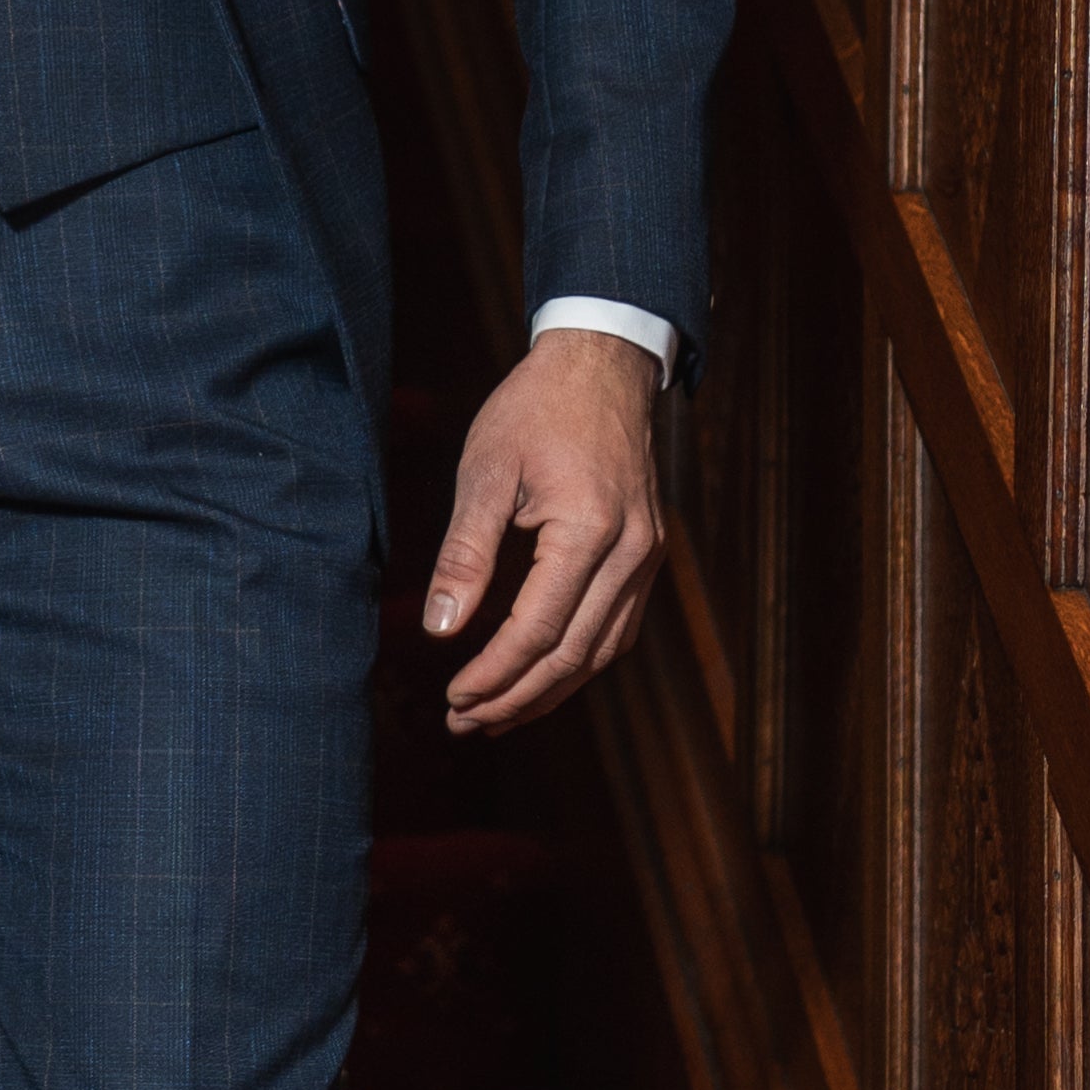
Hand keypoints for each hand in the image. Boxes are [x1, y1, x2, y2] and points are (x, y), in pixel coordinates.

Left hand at [424, 331, 666, 733]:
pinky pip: (617, 628)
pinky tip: (539, 676)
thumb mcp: (485, 470)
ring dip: (548, 691)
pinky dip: (577, 661)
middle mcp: (631, 553)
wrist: (602, 366)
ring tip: (495, 714)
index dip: (494, 673)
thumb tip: (441, 628)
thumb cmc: (535, 410)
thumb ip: (465, 552)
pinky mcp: (647, 555)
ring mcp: (648, 557)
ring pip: (601, 651)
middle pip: (573, 655)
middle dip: (516, 698)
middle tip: (465, 723)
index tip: (453, 696)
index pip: (538, 630)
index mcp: (590, 530)